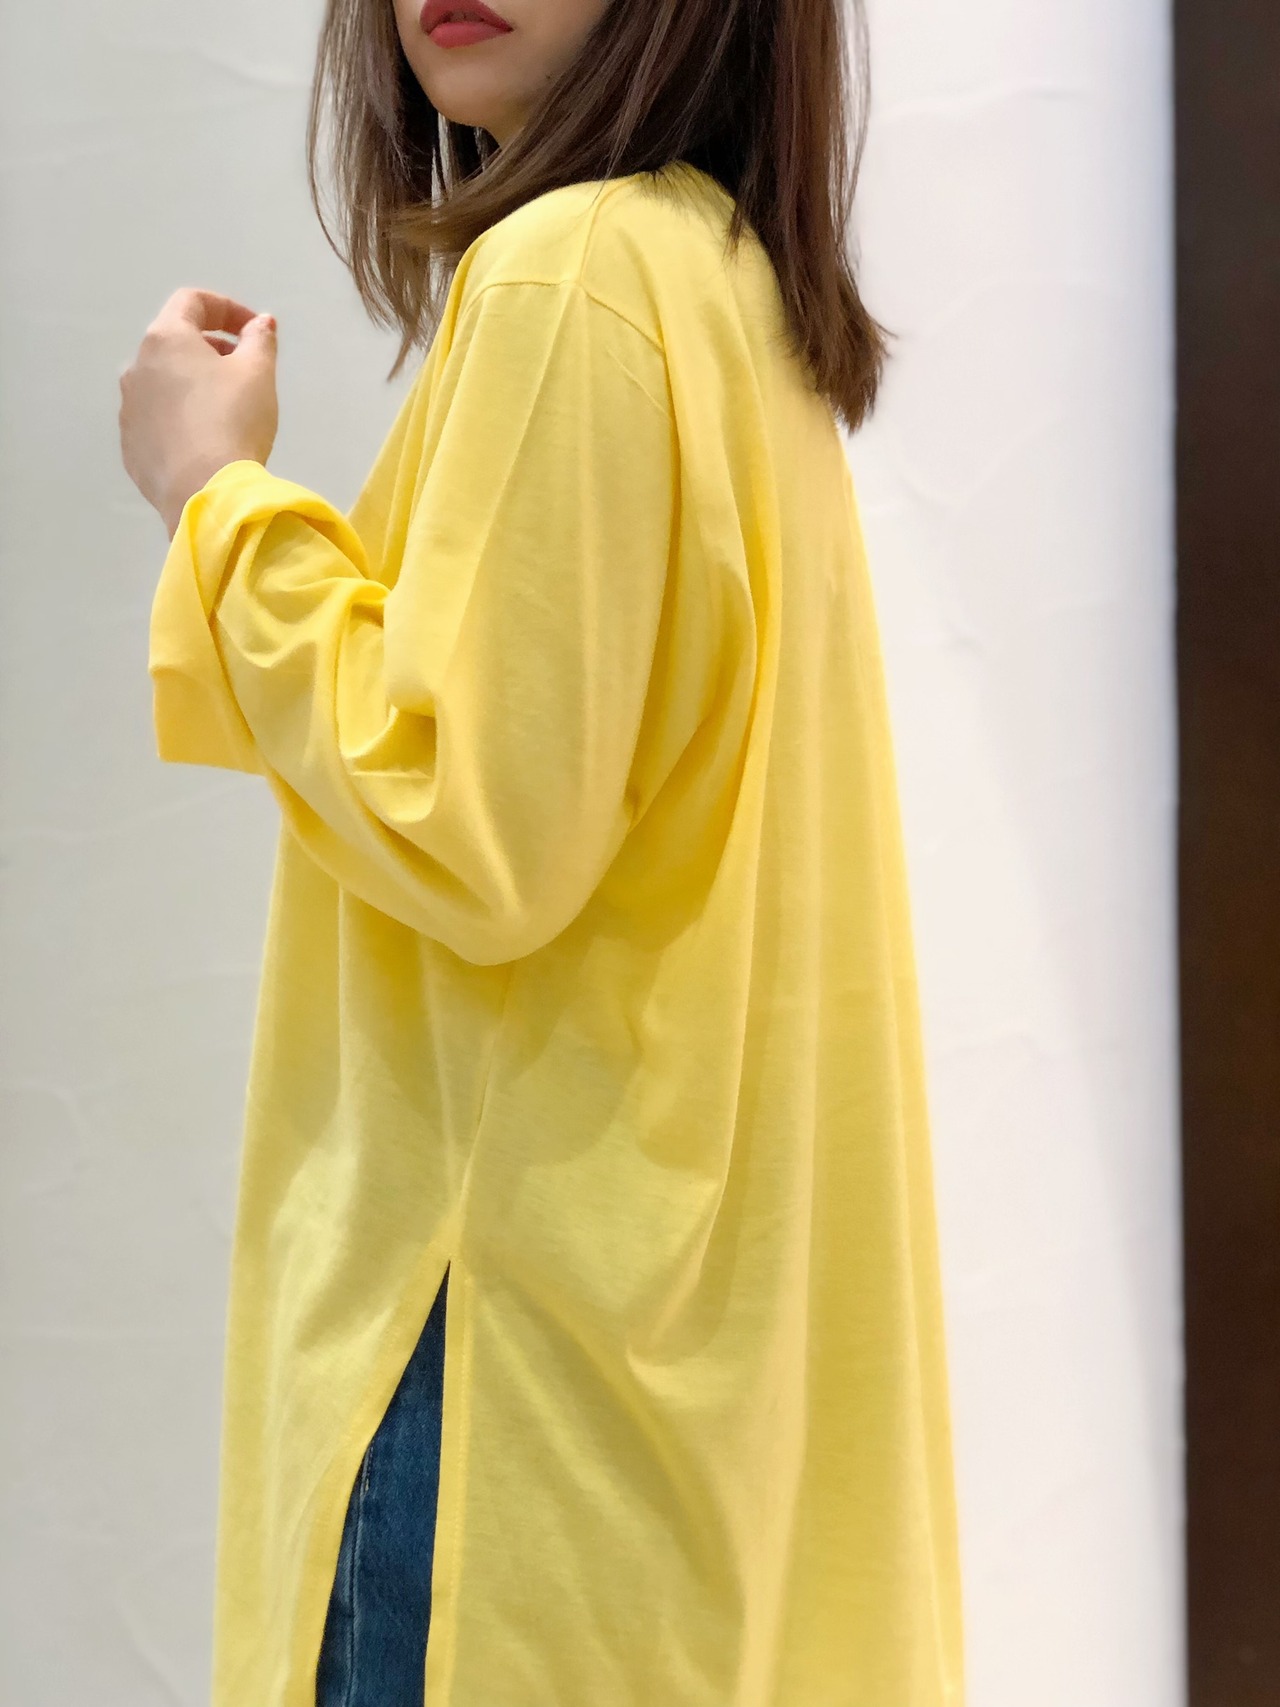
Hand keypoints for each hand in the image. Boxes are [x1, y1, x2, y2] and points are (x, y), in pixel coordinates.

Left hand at [119, 288, 279, 538]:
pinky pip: (156, 420)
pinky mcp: (130, 447)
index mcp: (165, 339)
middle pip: (174, 342)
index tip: (254, 330)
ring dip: (191, 384)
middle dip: (210, 347)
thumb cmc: (234, 421)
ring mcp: (128, 408)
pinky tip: (204, 441)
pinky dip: (179, 418)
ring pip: (162, 383)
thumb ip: (259, 340)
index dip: (227, 308)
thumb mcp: (258, 374)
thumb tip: (260, 323)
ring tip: (224, 409)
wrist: (204, 493)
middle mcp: (136, 367)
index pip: (192, 302)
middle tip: (243, 370)